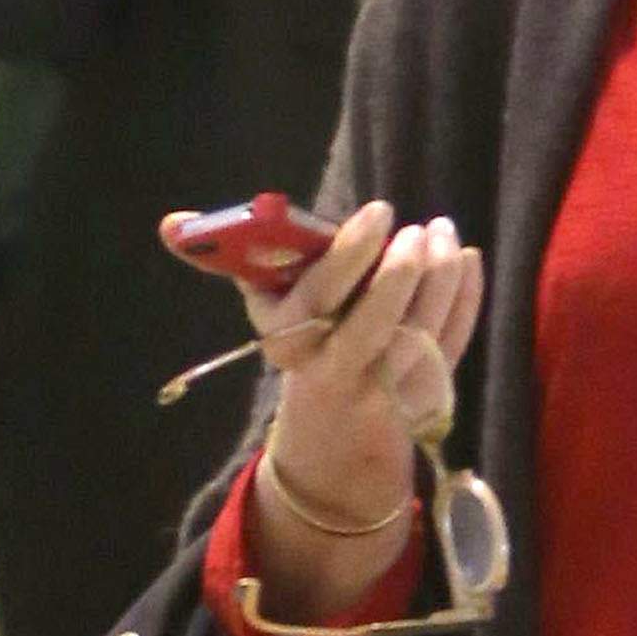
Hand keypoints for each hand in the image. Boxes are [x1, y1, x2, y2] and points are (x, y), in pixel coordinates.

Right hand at [154, 198, 485, 511]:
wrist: (331, 423)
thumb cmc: (299, 336)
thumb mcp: (262, 304)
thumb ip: (232, 259)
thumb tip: (170, 225)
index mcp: (290, 342)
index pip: (323, 296)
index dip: (353, 253)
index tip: (380, 212)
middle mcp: (336, 369)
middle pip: (377, 325)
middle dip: (402, 274)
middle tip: (419, 229)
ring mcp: (386, 387)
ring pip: (423, 335)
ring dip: (441, 282)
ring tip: (442, 233)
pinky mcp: (426, 393)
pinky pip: (453, 344)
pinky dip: (465, 301)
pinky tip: (465, 258)